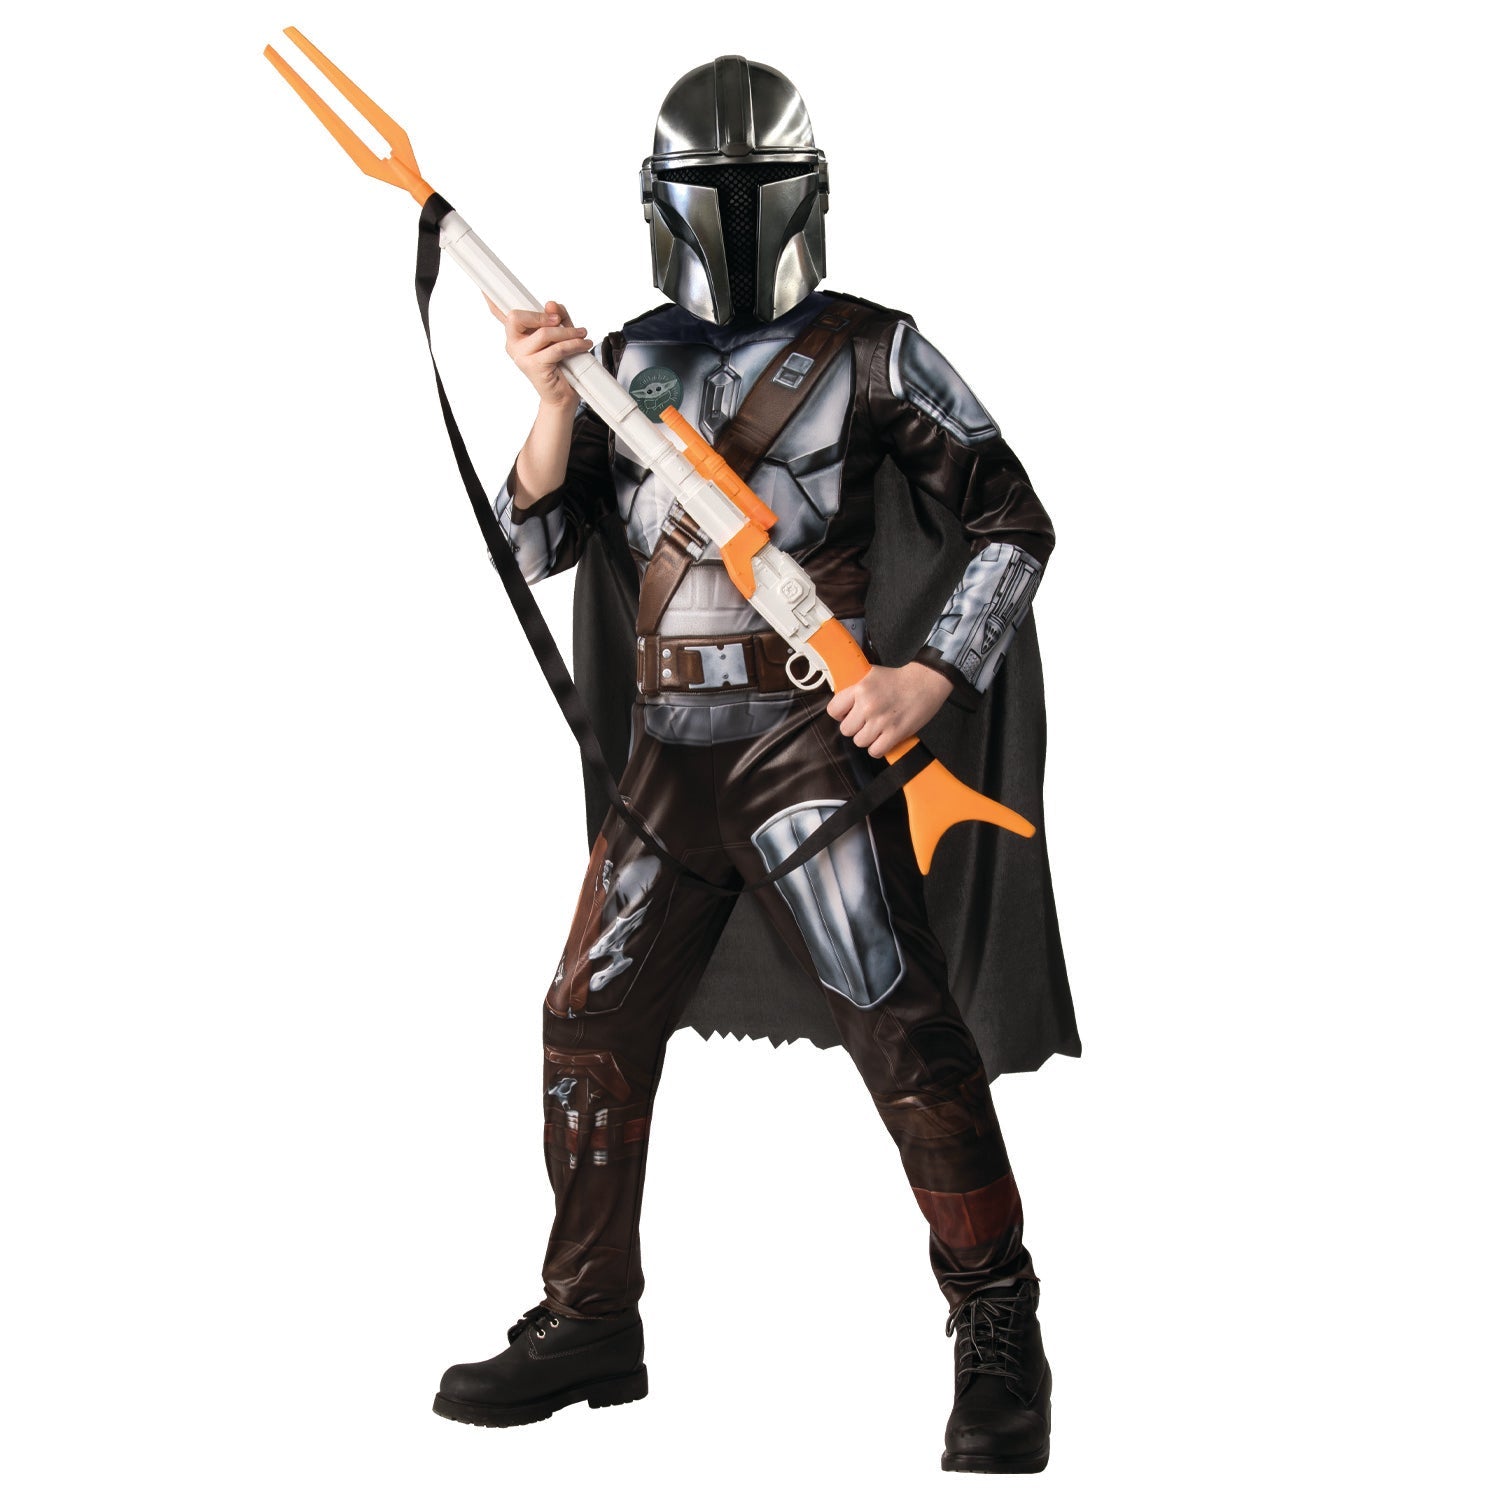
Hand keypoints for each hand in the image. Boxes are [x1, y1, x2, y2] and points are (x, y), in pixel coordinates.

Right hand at [487, 298, 592, 409]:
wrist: (563, 396)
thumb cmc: (561, 365)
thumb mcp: (561, 335)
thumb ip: (557, 317)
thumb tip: (551, 304)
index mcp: (516, 334)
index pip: (500, 314)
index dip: (491, 302)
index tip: (483, 289)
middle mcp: (513, 344)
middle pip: (517, 317)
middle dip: (542, 316)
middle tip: (560, 321)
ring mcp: (521, 356)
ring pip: (544, 333)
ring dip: (568, 332)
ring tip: (582, 335)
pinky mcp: (534, 366)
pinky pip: (556, 348)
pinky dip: (573, 344)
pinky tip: (583, 344)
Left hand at [827, 661, 953, 758]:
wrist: (925, 681)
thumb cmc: (899, 679)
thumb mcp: (871, 674)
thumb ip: (854, 687)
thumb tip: (840, 701)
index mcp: (860, 689)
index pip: (833, 710)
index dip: (840, 714)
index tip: (847, 714)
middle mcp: (868, 705)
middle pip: (846, 730)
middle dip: (855, 727)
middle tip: (866, 721)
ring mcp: (881, 721)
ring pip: (859, 742)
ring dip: (867, 738)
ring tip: (877, 728)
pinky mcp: (895, 733)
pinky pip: (875, 751)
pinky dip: (878, 748)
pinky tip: (883, 738)